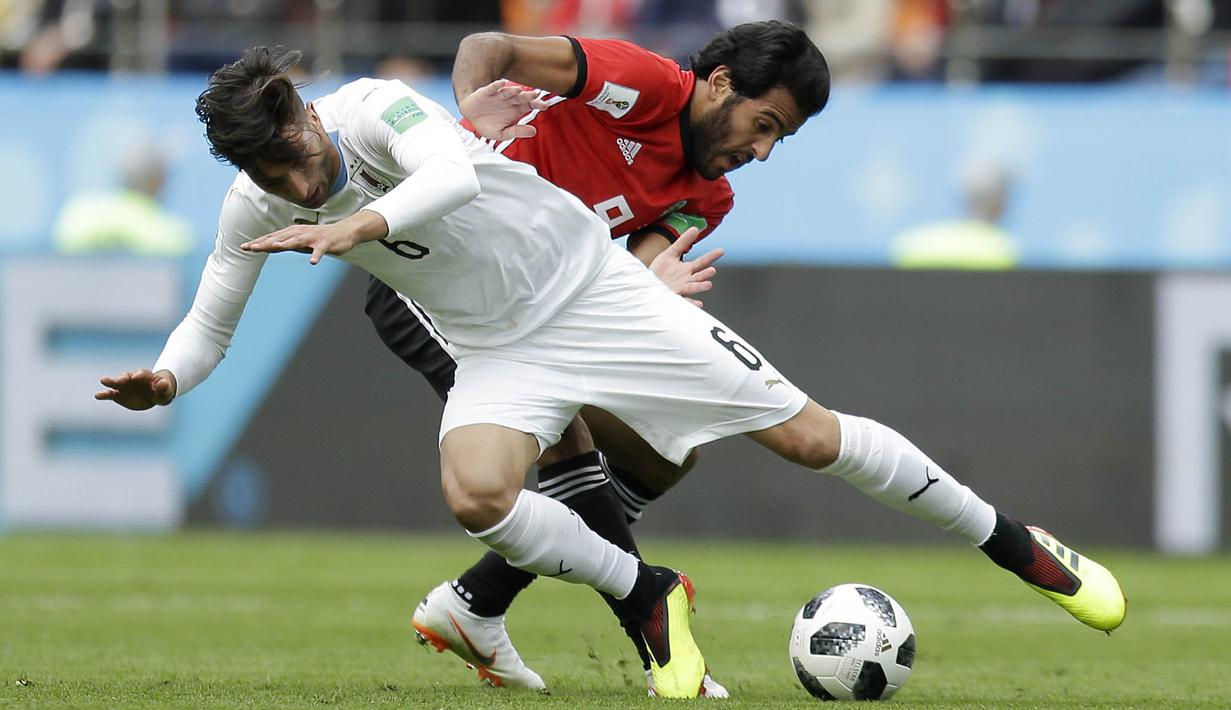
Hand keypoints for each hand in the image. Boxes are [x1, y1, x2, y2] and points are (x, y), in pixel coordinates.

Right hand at [96, 368, 176, 409]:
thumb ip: (164, 387)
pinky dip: (104, 395)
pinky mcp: (118, 395)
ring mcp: (124, 386)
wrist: (154, 395)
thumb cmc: (161, 391)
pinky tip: (97, 396)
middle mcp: (132, 379)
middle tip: (119, 379)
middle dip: (122, 377)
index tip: (136, 377)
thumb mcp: (165, 390)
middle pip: (126, 376)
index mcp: (145, 375)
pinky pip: (110, 394)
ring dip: (110, 382)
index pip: (141, 373)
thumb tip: (163, 383)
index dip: (139, 375)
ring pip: (116, 383)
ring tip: (103, 380)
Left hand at [241, 222, 360, 264]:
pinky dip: (316, 256)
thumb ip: (285, 243)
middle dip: (266, 243)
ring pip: (297, 241)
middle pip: (280, 238)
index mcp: (293, 233)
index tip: (244, 247)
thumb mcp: (300, 241)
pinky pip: (320, 251)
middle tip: (251, 247)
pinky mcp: (325, 244)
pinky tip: (313, 262)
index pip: (273, 237)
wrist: (344, 232)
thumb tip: (268, 246)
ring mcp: (313, 238)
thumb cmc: (320, 238)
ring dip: (286, 244)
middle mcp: (300, 233)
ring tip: (275, 247)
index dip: (259, 242)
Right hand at [460, 79, 549, 141]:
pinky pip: (492, 88)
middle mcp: (509, 101)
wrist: (470, 117)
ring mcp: (498, 96)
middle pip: (520, 97)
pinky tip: (501, 83)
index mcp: (516, 109)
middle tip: (534, 95)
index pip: (529, 105)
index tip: (544, 106)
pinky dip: (496, 85)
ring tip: (518, 90)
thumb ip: (517, 132)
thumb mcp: (502, 133)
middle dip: (527, 96)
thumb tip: (534, 131)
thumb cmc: (488, 125)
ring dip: (512, 90)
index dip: (536, 105)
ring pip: (507, 92)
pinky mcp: (486, 93)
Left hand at [649, 227, 724, 306]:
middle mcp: (687, 280)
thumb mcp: (670, 253)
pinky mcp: (673, 298)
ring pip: (694, 288)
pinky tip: (699, 303)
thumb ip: (683, 242)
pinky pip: (684, 302)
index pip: (702, 262)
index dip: (711, 256)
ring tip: (709, 285)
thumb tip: (695, 228)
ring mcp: (681, 290)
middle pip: (699, 276)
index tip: (721, 251)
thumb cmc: (660, 270)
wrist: (647, 284)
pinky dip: (691, 303)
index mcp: (687, 269)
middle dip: (706, 274)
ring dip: (701, 287)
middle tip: (712, 270)